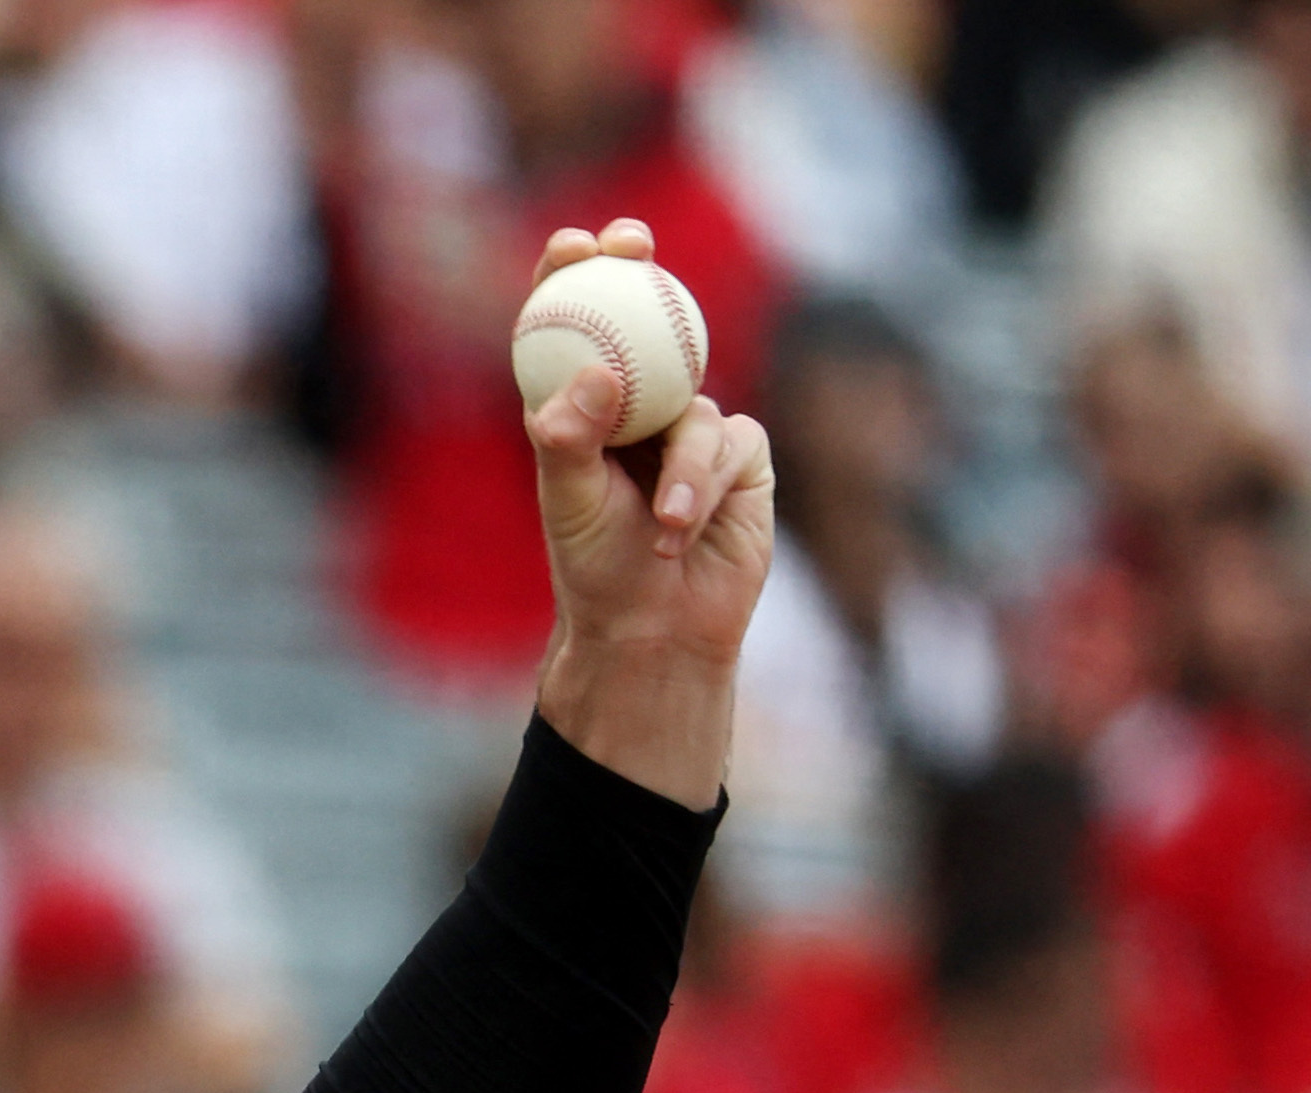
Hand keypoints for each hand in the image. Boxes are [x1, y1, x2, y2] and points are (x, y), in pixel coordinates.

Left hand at [522, 218, 774, 809]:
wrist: (655, 631)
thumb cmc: (596, 570)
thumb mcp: (568, 505)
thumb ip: (569, 440)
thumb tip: (594, 374)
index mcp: (584, 409)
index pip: (574, 327)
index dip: (572, 275)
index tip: (573, 244)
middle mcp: (639, 406)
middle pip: (644, 320)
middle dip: (640, 271)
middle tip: (633, 245)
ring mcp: (692, 427)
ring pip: (694, 402)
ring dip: (679, 465)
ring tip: (663, 525)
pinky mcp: (741, 456)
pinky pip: (731, 442)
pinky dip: (704, 483)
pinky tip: (685, 529)